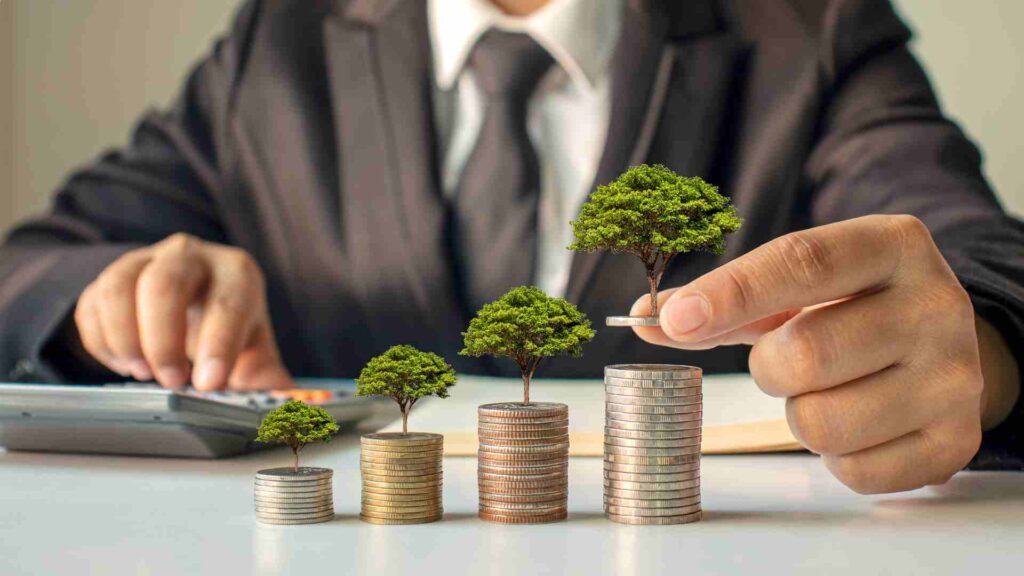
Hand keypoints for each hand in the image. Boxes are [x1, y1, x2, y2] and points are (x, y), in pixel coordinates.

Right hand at [74, 234, 291, 390]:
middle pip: (165, 284)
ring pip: (119, 287)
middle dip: (164, 339)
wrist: (190, 301)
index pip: (228, 302)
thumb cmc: (226, 326)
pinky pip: (91, 304)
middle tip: (171, 382)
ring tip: (143, 374)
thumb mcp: (253, 348)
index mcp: (236, 272)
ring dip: (125, 338)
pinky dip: (102, 341)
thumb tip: (292, 414)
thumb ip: (270, 380)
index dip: (219, 344)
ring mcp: (143, 260)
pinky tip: (123, 363)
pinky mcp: (106, 278)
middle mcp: (190, 256)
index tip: (210, 385)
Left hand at [633, 215, 995, 493]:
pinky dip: (836, 456)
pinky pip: (853, 470)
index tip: (675, 319)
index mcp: (891, 245)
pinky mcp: (957, 440)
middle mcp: (935, 305)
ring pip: (821, 422)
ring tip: (828, 391)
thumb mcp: (796, 288)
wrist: (951, 347)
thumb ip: (721, 302)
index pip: (801, 262)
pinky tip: (858, 424)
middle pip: (804, 354)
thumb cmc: (852, 310)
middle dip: (769, 368)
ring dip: (800, 415)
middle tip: (787, 361)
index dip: (731, 293)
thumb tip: (644, 318)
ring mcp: (954, 377)